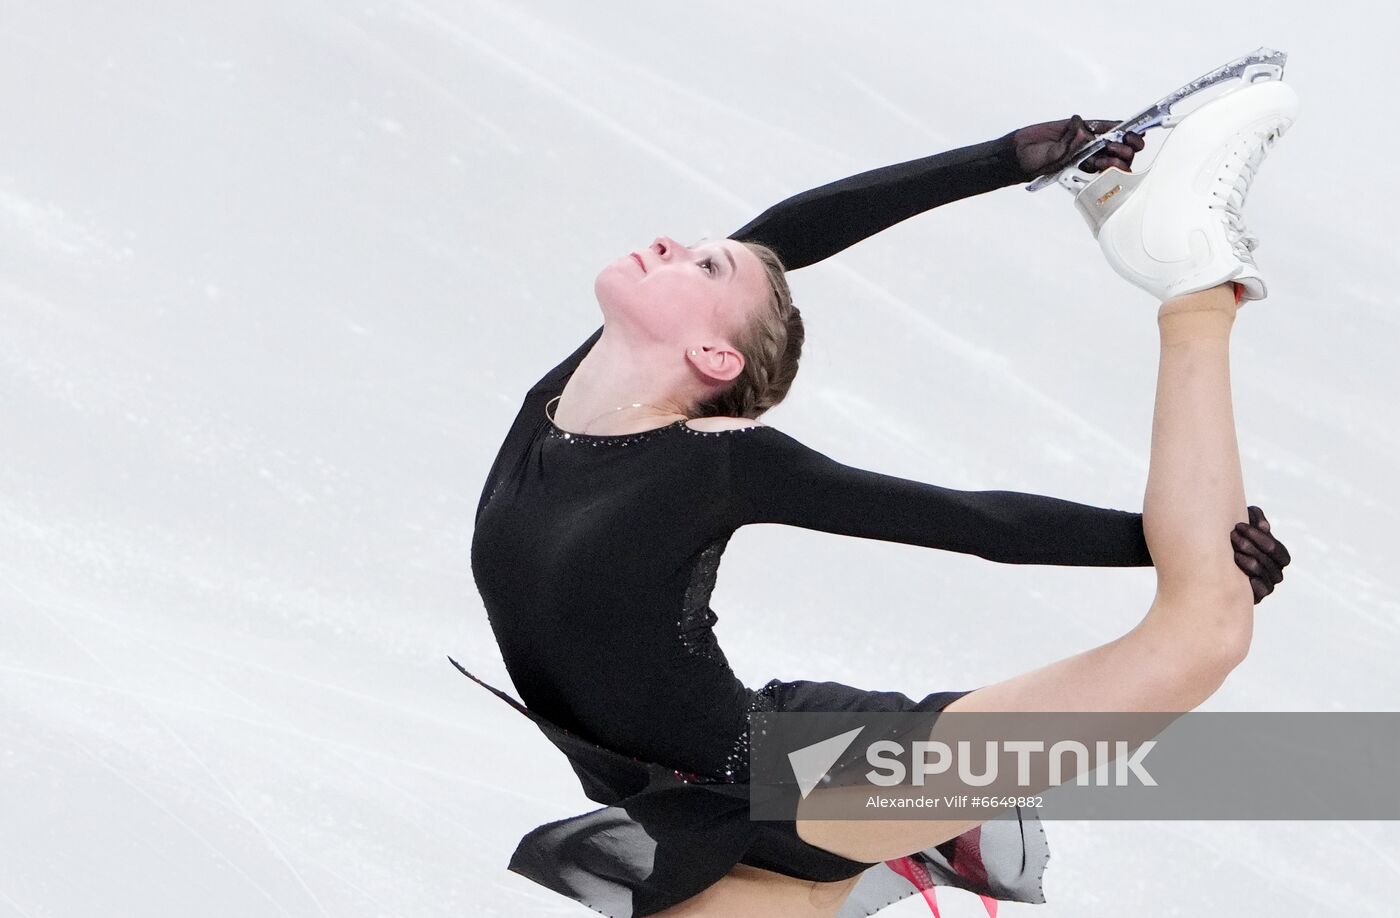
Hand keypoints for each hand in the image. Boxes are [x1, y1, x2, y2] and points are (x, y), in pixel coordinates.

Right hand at [1008, 115, 1145, 179]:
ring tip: (1118, 136)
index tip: (1109, 162)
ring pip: (1116, 140)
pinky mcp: (1082, 126)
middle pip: (1119, 156)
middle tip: (1111, 147)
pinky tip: (1128, 125)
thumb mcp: (1054, 161)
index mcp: (1086, 171)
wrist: (1021, 150)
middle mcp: (1091, 157)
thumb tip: (1085, 133)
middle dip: (1123, 152)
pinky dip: (1116, 124)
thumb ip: (1070, 149)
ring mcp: (1088, 141)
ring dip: (1124, 139)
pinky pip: (1103, 125)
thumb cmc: (1035, 163)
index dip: (1117, 167)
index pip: (1111, 172)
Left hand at [1231, 505, 1291, 603]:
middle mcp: (1276, 573)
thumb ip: (1256, 518)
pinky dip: (1248, 581)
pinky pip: (1257, 592)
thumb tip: (1263, 526)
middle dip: (1250, 546)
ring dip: (1246, 560)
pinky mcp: (1256, 598)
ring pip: (1260, 573)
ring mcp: (1267, 587)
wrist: (1217, 566)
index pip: (1275, 548)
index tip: (1238, 525)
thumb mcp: (1247, 525)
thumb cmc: (1237, 540)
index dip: (1258, 536)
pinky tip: (1235, 573)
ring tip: (1230, 551)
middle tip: (1231, 536)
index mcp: (1279, 556)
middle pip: (1268, 560)